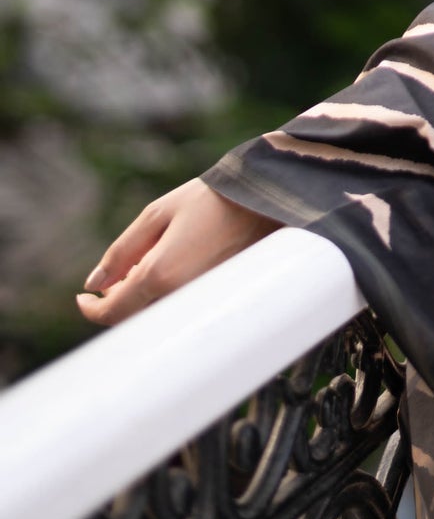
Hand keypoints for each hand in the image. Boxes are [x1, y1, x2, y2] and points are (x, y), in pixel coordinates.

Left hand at [76, 178, 278, 327]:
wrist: (266, 200)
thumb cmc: (211, 200)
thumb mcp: (158, 214)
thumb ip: (121, 250)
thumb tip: (95, 282)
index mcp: (160, 275)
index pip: (113, 312)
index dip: (91, 309)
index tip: (82, 298)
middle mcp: (180, 296)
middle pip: (133, 317)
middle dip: (116, 300)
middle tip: (114, 276)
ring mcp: (200, 301)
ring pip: (155, 313)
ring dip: (139, 297)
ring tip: (143, 265)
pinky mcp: (215, 300)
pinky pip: (177, 308)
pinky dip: (162, 295)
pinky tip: (168, 268)